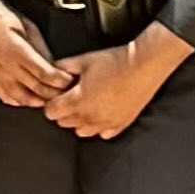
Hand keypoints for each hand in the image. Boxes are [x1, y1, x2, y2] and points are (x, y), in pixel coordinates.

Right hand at [0, 0, 68, 107]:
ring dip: (39, 100)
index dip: (60, 81)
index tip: (70, 81)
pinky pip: (6, 98)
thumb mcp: (28, 27)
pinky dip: (21, 102)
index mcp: (16, 50)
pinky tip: (30, 97)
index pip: (45, 74)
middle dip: (55, 93)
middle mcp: (5, 65)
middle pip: (36, 89)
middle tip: (66, 92)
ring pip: (22, 99)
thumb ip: (41, 48)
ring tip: (50, 97)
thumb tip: (54, 66)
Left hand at [44, 24, 191, 137]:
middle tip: (70, 95)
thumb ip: (62, 67)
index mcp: (78, 101)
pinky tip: (102, 110)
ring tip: (85, 103)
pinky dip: (99, 125)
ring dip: (79, 120)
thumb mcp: (83, 60)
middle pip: (64, 123)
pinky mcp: (121, 124)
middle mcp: (90, 117)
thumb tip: (50, 70)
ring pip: (82, 131)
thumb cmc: (114, 61)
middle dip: (63, 110)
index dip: (50, 102)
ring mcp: (106, 123)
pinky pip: (103, 133)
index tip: (56, 94)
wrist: (144, 65)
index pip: (51, 112)